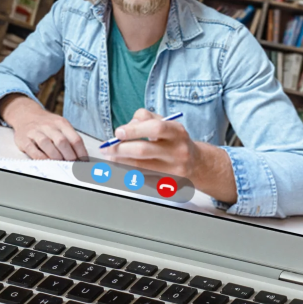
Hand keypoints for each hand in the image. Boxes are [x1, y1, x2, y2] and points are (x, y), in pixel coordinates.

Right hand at [0, 95, 87, 160]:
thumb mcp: (60, 125)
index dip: (81, 153)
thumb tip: (80, 157)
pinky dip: (42, 158)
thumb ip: (69, 138)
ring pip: (47, 144)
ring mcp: (35, 132)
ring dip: (56, 157)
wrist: (25, 114)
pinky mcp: (24, 140)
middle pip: (62, 141)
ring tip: (61, 164)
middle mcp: (48, 126)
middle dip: (69, 156)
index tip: (84, 162)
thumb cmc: (46, 124)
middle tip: (72, 165)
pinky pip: (34, 151)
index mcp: (61, 123)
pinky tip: (47, 163)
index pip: (75, 139)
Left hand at [102, 109, 236, 204]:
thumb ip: (144, 118)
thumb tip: (123, 129)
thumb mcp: (164, 122)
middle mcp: (178, 152)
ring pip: (139, 168)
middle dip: (119, 150)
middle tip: (106, 149)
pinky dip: (129, 173)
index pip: (155, 128)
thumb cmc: (173, 140)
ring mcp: (174, 171)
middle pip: (143, 151)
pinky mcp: (168, 185)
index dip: (133, 130)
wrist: (196, 164)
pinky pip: (142, 180)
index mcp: (177, 132)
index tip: (117, 133)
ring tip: (111, 158)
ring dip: (120, 163)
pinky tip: (123, 168)